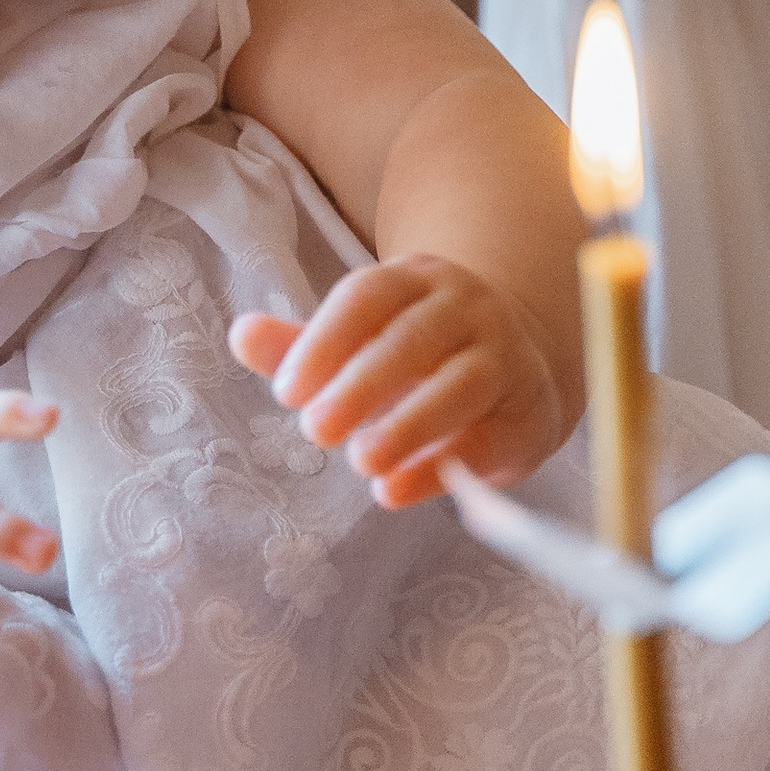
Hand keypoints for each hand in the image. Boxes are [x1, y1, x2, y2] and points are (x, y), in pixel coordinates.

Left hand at [232, 253, 568, 499]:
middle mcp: (466, 309)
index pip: (368, 297)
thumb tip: (241, 334)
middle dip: (361, 386)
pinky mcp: (529, 412)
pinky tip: (395, 490)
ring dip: (409, 425)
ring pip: (462, 384)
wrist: (522, 363)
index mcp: (414, 281)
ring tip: (361, 464)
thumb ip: (302, 344)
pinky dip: (443, 466)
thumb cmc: (418, 353)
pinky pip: (490, 437)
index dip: (325, 342)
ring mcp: (505, 357)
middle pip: (414, 339)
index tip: (285, 392)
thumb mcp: (361, 340)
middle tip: (314, 430)